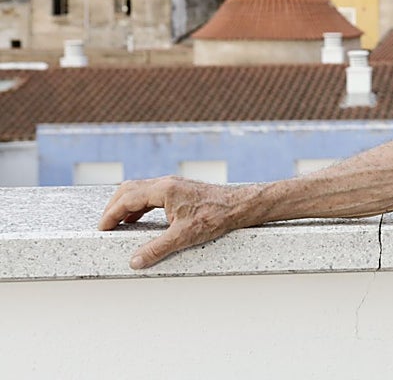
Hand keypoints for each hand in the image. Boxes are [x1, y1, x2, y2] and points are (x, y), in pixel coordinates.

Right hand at [98, 176, 255, 269]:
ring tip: (117, 224)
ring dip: (126, 205)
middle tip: (105, 226)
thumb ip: (157, 249)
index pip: (127, 199)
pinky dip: (139, 206)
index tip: (102, 228)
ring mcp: (174, 185)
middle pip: (129, 189)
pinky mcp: (180, 191)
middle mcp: (166, 183)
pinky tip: (138, 220)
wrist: (239, 206)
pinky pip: (151, 195)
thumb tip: (135, 261)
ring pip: (140, 190)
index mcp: (164, 190)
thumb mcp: (184, 236)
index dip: (111, 214)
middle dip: (113, 207)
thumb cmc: (216, 216)